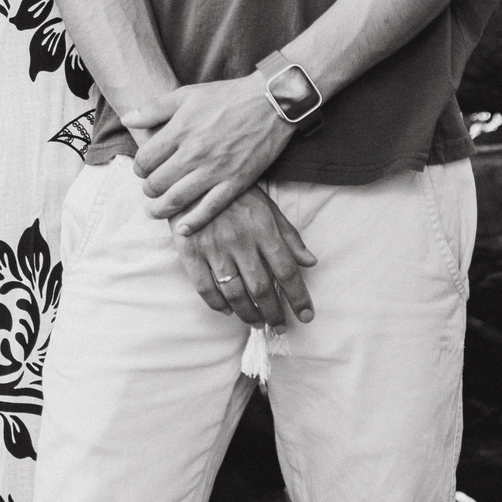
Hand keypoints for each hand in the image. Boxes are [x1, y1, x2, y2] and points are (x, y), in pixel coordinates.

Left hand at [125, 74, 293, 233]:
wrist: (270, 102)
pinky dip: (192, 222)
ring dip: (160, 210)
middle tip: (150, 190)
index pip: (145, 160)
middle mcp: (194, 153)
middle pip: (157, 183)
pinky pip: (209, 209)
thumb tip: (127, 118)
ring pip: (177, 200)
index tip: (144, 169)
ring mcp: (215, 170)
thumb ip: (154, 108)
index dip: (139, 168)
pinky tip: (183, 228)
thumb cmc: (227, 96)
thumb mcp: (187, 94)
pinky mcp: (235, 182)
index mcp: (180, 130)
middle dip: (148, 190)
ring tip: (155, 211)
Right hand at [169, 187, 315, 327]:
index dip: (298, 297)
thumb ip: (289, 236)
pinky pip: (205, 288)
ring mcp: (213, 247)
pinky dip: (218, 305)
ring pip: (234, 293)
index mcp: (263, 228)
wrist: (194, 176)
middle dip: (274, 313)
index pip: (286, 271)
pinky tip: (228, 310)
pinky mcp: (190, 251)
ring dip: (249, 314)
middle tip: (280, 326)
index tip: (306, 316)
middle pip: (261, 288)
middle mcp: (240, 240)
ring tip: (257, 323)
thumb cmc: (236, 193)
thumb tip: (311, 262)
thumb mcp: (267, 207)